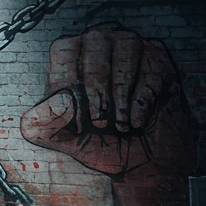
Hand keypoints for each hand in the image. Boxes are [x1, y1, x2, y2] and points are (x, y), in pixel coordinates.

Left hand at [20, 26, 192, 175]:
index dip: (69, 80)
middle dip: (97, 86)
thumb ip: (45, 123)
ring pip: (126, 46)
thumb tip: (57, 101)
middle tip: (99, 123)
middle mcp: (99, 45)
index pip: (63, 48)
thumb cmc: (100, 143)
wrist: (141, 163)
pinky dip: (143, 98)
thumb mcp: (64, 139)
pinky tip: (137, 121)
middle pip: (95, 41)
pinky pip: (152, 65)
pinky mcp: (159, 61)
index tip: (76, 116)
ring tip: (120, 124)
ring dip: (121, 91)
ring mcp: (131, 48)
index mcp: (69, 58)